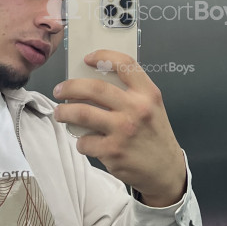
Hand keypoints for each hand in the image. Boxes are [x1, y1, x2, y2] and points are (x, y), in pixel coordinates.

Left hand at [53, 52, 186, 206]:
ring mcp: (124, 130)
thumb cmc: (154, 135)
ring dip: (64, 112)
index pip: (125, 64)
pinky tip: (86, 142)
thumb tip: (93, 81)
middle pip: (94, 88)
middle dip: (70, 87)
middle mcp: (137, 109)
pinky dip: (81, 142)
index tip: (87, 58)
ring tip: (60, 113)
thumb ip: (131, 93)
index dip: (103, 56)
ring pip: (82, 113)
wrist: (166, 169)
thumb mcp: (152, 107)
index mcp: (148, 94)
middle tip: (60, 90)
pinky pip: (85, 142)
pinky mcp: (113, 151)